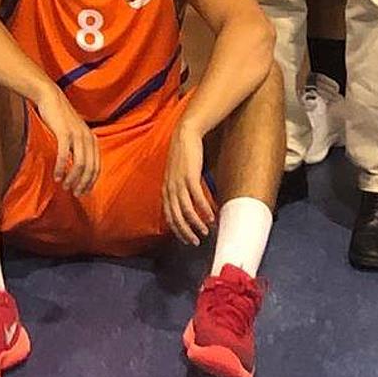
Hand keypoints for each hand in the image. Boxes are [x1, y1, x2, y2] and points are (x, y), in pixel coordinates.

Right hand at [35, 89, 98, 196]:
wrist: (51, 98)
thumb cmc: (60, 118)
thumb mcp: (75, 133)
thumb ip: (79, 148)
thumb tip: (77, 169)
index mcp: (93, 140)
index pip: (97, 167)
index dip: (91, 182)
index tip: (83, 192)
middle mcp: (88, 138)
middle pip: (90, 168)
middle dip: (83, 183)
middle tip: (75, 193)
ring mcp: (77, 135)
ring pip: (79, 164)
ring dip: (72, 178)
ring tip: (65, 186)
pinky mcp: (64, 133)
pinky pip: (65, 156)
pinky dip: (61, 168)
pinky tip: (57, 176)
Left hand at [161, 123, 216, 245]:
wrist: (184, 135)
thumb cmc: (183, 156)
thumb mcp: (176, 176)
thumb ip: (179, 190)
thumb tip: (188, 206)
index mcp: (166, 190)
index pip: (169, 216)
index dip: (177, 230)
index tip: (186, 239)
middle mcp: (170, 188)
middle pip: (176, 217)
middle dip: (186, 232)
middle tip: (195, 241)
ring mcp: (179, 182)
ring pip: (186, 210)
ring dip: (196, 223)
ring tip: (206, 231)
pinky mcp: (190, 176)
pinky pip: (197, 197)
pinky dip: (204, 209)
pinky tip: (211, 216)